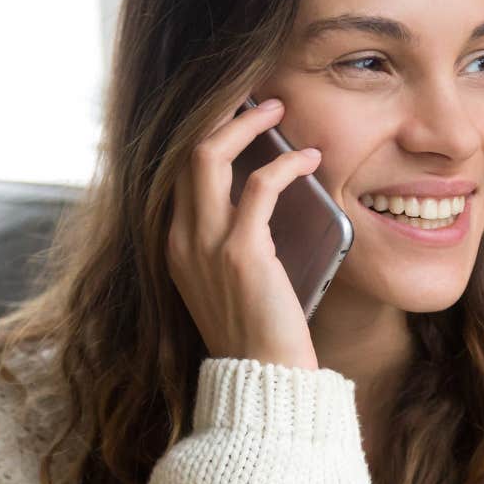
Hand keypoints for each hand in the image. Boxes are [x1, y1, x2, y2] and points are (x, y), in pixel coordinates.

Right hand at [166, 96, 322, 371]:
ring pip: (208, 155)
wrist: (263, 384)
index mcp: (174, 247)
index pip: (176, 172)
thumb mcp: (228, 284)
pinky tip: (310, 160)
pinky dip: (287, 165)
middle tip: (258, 100)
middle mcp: (180, 241)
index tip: (235, 114)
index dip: (204, 134)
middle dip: (219, 114)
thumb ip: (230, 243)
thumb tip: (259, 199)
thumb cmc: (257, 336)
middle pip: (182, 151)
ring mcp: (205, 246)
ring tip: (279, 110)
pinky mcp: (241, 254)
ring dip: (246, 123)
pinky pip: (260, 186)